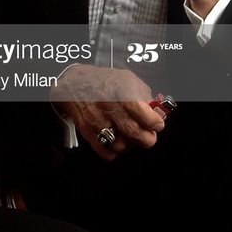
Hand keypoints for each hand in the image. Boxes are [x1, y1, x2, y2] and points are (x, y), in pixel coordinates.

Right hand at [52, 65, 166, 160]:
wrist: (75, 83)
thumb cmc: (103, 81)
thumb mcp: (128, 80)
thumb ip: (145, 96)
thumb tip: (156, 111)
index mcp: (123, 93)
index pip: (148, 118)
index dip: (156, 124)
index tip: (157, 124)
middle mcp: (110, 108)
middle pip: (136, 134)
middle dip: (147, 138)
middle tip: (147, 134)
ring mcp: (97, 121)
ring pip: (121, 146)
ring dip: (129, 144)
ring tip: (129, 136)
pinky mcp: (87, 131)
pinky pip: (105, 152)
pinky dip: (114, 150)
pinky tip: (116, 139)